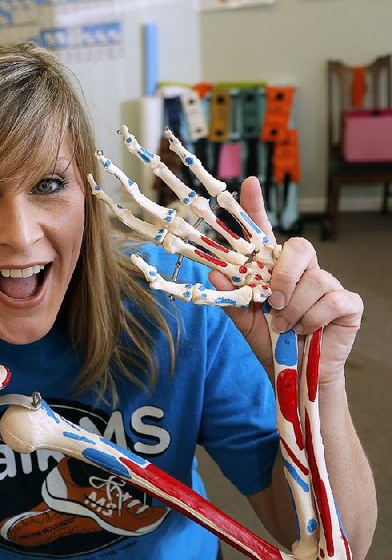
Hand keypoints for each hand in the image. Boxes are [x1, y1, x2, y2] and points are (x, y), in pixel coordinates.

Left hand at [207, 177, 362, 383]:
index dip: (256, 207)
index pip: (265, 232)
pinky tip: (307, 331)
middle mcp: (303, 271)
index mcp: (274, 270)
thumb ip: (229, 298)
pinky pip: (333, 300)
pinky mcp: (348, 304)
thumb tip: (212, 274)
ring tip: (285, 327)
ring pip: (315, 280)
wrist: (294, 375)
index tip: (248, 184)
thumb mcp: (243, 320)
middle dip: (284, 274)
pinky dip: (314, 319)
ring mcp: (328, 285)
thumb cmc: (270, 342)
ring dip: (295, 309)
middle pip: (299, 247)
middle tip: (273, 301)